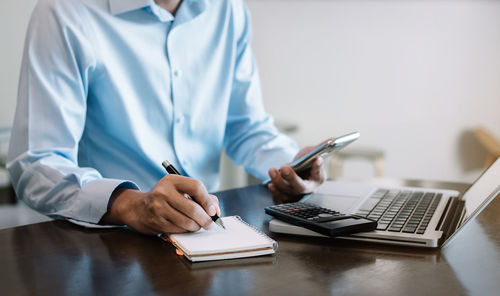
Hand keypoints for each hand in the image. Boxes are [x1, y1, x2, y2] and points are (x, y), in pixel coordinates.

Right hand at [100, 175, 219, 234]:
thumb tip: (216, 209)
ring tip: (198, 225)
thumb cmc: (165, 198)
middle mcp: (163, 192)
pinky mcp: (156, 222)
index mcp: (172, 180)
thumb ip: (199, 196)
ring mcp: (158, 208)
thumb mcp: (179, 190)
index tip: (213, 210)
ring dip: (196, 226)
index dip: (208, 200)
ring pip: (187, 222)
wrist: (138, 208)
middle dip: (205, 219)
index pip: (196, 187)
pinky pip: (179, 230)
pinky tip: (186, 227)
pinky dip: (186, 231)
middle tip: (210, 223)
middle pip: (193, 208)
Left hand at [267, 146, 326, 202]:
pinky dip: (275, 192)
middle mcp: (308, 188)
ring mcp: (296, 194)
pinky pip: (280, 198)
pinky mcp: (286, 197)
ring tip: (272, 171)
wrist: (295, 169)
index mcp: (318, 178)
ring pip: (288, 192)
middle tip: (285, 168)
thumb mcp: (313, 152)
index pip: (319, 174)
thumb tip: (333, 139)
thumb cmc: (306, 161)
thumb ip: (321, 147)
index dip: (318, 167)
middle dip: (292, 178)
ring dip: (279, 183)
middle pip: (301, 187)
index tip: (317, 159)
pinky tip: (270, 185)